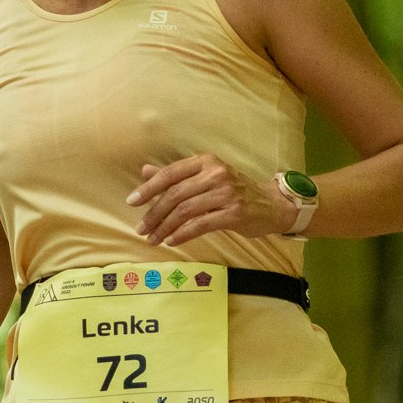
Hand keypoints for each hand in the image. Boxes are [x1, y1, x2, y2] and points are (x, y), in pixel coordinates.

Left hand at [127, 153, 293, 245]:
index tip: (132, 202)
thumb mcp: (206, 178)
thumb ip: (177, 176)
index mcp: (206, 162)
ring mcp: (226, 193)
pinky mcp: (234, 213)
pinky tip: (171, 240)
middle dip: (154, 213)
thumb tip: (146, 172)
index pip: (171, 173)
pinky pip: (200, 225)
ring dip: (164, 227)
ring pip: (185, 211)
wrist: (271, 205)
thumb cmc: (234, 191)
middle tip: (141, 228)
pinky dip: (182, 234)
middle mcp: (215, 174)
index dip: (148, 188)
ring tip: (152, 238)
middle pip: (175, 194)